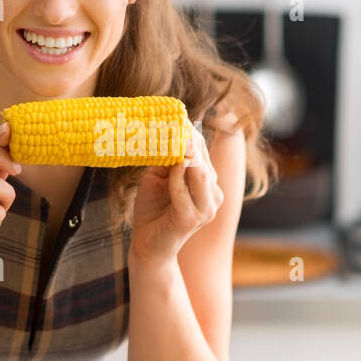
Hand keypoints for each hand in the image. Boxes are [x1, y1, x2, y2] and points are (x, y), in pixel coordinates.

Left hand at [130, 120, 223, 266]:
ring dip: (183, 158)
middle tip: (172, 124)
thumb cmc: (153, 210)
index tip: (176, 116)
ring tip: (172, 142)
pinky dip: (174, 179)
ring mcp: (206, 208)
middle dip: (187, 142)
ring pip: (198, 173)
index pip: (202, 152)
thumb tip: (169, 131)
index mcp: (208, 183)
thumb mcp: (159, 178)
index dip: (190, 134)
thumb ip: (167, 159)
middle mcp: (213, 195)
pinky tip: (168, 172)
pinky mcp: (193, 219)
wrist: (148, 244)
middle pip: (203, 160)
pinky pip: (183, 191)